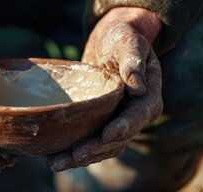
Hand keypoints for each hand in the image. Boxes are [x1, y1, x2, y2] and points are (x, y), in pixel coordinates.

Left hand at [47, 7, 162, 171]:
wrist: (112, 43)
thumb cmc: (122, 38)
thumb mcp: (129, 42)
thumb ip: (134, 61)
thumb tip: (138, 87)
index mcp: (148, 97)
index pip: (138, 116)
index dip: (123, 128)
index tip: (105, 136)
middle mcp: (135, 114)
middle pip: (117, 138)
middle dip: (95, 149)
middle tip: (71, 156)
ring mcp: (118, 120)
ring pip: (102, 146)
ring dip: (80, 157)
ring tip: (54, 163)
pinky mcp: (102, 121)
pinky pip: (91, 141)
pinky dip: (75, 150)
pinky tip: (55, 155)